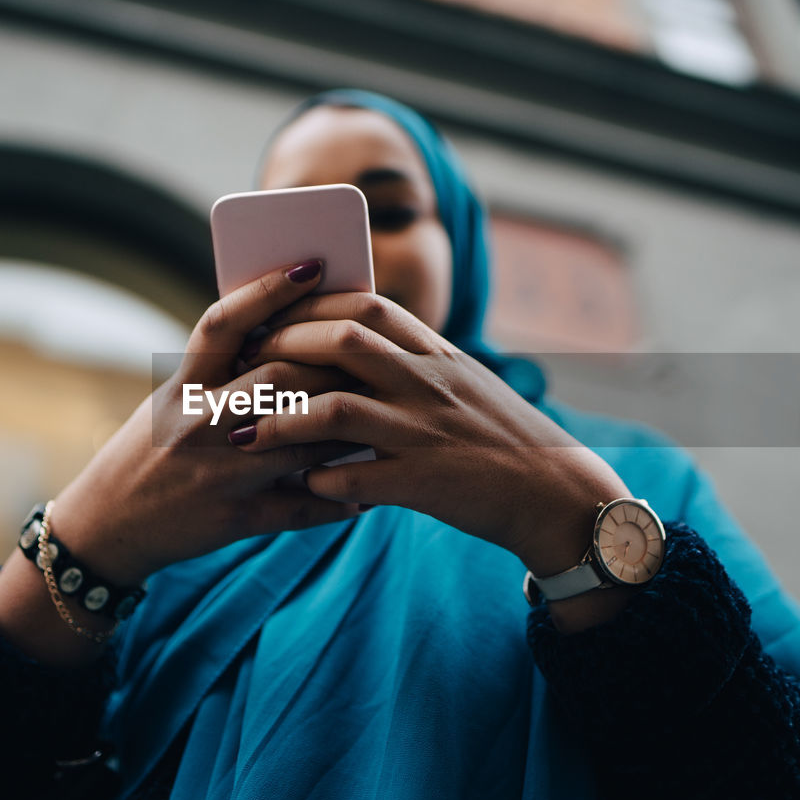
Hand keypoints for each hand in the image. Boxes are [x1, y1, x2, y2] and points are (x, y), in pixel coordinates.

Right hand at [45, 260, 363, 585]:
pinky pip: (300, 506)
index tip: (313, 265)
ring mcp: (216, 472)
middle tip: (368, 353)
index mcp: (182, 386)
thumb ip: (222, 370)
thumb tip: (293, 330)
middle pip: (276, 377)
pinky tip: (365, 493)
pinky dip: (336, 498)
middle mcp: (196, 423)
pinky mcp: (234, 518)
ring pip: (298, 439)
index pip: (224, 324)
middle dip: (329, 364)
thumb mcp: (173, 401)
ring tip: (379, 413)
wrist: (108, 524)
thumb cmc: (152, 450)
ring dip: (345, 427)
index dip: (268, 290)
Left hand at [236, 292, 632, 580]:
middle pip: (343, 342)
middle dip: (283, 348)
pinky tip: (296, 486)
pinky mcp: (425, 484)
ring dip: (281, 421)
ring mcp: (427, 433)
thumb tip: (355, 342)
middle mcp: (430, 384)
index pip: (369, 307)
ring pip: (336, 411)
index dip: (313, 306)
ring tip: (242, 436)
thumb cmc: (502, 439)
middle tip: (243, 366)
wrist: (557, 494)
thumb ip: (413, 362)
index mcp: (438, 355)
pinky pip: (355, 479)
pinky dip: (318, 480)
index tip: (273, 315)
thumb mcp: (462, 384)